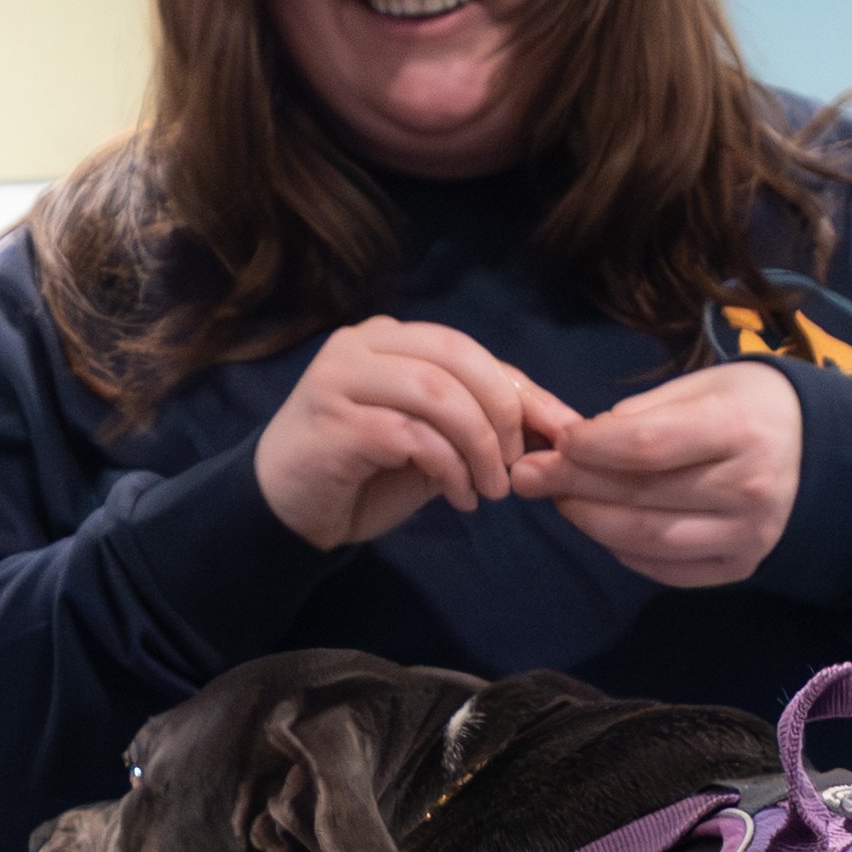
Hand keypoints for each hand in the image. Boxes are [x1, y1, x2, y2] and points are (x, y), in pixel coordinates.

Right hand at [252, 318, 582, 551]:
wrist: (286, 511)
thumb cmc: (363, 475)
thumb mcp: (433, 444)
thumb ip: (477, 424)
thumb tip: (552, 428)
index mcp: (391, 340)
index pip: (471, 352)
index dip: (524, 391)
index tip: (565, 431)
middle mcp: (363, 345)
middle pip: (458, 359)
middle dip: (504, 414)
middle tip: (517, 465)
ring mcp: (342, 378)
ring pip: (438, 393)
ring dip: (479, 446)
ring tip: (490, 489)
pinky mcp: (334, 421)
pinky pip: (411, 434)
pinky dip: (448, 467)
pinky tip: (459, 497)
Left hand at [546, 359, 802, 588]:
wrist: (817, 450)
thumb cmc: (749, 406)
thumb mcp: (703, 386)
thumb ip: (641, 414)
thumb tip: (575, 446)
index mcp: (739, 429)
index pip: (648, 447)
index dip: (591, 448)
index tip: (555, 442)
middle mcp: (749, 488)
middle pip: (641, 497)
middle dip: (574, 486)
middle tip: (529, 477)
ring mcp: (748, 535)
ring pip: (649, 541)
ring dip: (593, 523)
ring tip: (563, 502)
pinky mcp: (741, 567)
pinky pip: (668, 570)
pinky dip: (626, 553)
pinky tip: (605, 529)